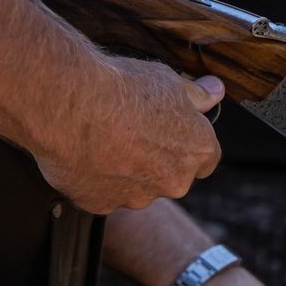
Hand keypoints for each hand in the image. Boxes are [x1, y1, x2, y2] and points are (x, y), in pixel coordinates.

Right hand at [32, 56, 222, 212]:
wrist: (71, 104)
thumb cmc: (123, 88)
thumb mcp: (168, 80)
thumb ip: (196, 94)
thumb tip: (215, 90)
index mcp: (198, 151)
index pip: (206, 158)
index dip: (188, 144)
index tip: (171, 132)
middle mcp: (174, 182)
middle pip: (171, 176)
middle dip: (157, 160)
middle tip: (131, 131)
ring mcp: (138, 197)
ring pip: (137, 187)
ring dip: (126, 171)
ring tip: (103, 139)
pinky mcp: (102, 205)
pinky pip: (103, 193)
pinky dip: (96, 179)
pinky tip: (84, 153)